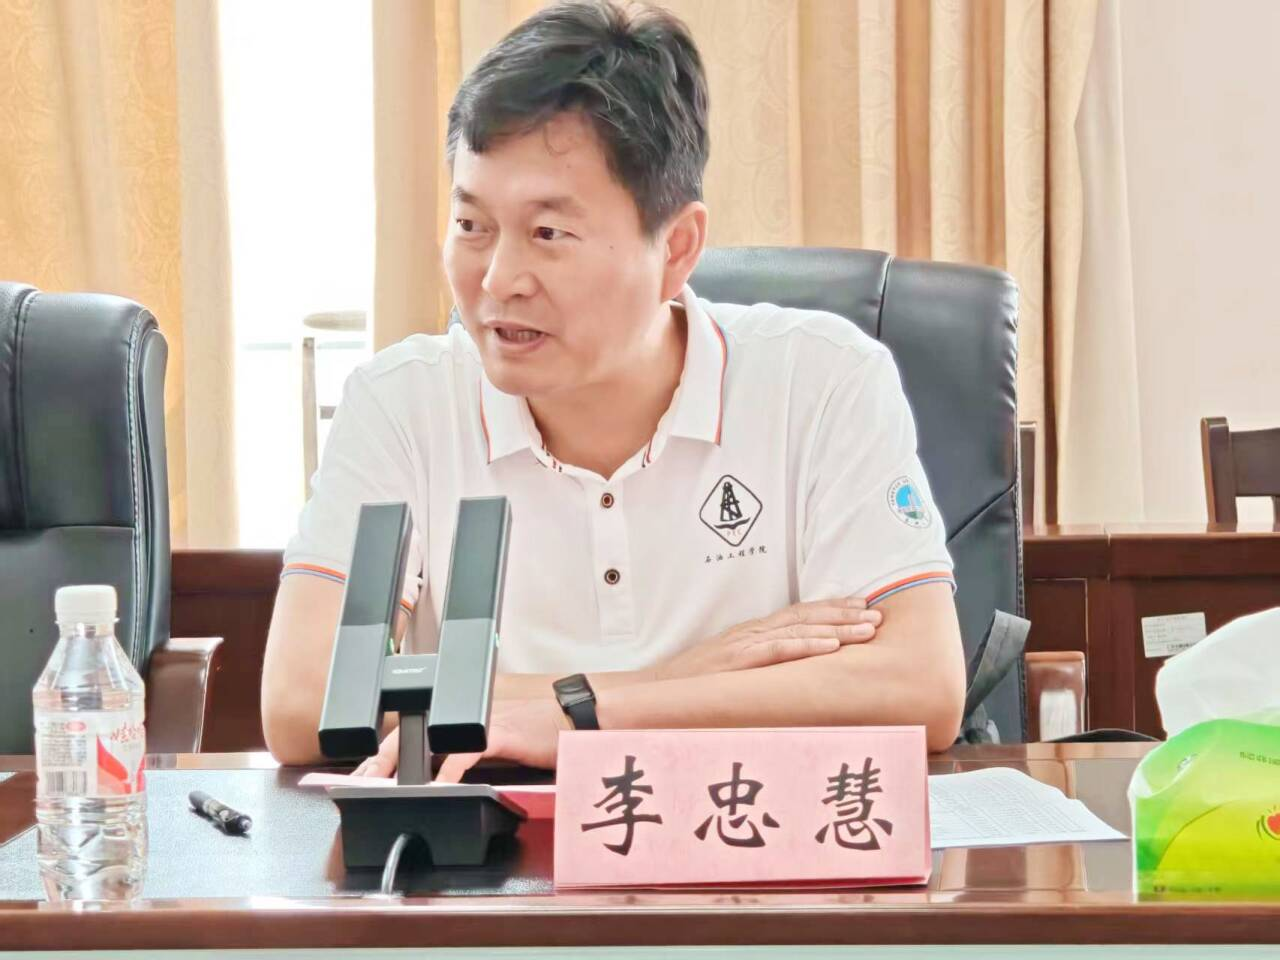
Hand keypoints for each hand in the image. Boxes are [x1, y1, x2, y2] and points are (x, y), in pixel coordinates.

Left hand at [351, 698, 571, 780]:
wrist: (576, 717)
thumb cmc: (541, 732)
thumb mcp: (496, 743)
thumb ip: (468, 752)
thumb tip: (442, 776)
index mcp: (462, 716)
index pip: (415, 729)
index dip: (386, 752)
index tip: (366, 774)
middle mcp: (466, 714)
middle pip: (411, 731)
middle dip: (381, 759)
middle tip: (359, 781)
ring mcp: (480, 721)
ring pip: (429, 739)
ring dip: (403, 766)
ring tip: (382, 786)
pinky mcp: (499, 733)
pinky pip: (463, 752)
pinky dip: (446, 771)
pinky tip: (436, 788)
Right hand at [652, 596, 881, 681]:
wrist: (652, 690)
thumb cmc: (692, 686)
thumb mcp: (730, 672)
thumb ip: (759, 667)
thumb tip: (793, 674)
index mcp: (752, 634)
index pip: (798, 614)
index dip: (832, 608)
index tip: (863, 606)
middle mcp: (751, 633)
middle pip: (805, 616)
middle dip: (845, 614)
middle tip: (878, 615)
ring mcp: (743, 645)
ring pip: (798, 629)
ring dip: (837, 627)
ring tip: (867, 628)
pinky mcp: (735, 661)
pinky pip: (776, 650)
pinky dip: (805, 645)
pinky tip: (830, 645)